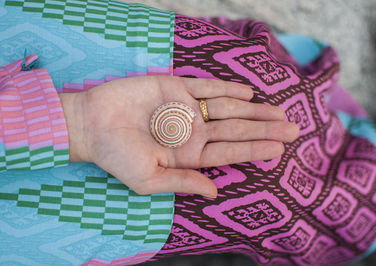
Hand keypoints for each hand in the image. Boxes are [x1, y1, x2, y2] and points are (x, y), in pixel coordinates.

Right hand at [59, 76, 298, 197]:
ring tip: (279, 112)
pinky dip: (227, 88)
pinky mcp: (175, 88)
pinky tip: (248, 93)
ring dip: (254, 110)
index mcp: (188, 155)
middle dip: (264, 129)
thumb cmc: (116, 156)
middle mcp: (192, 132)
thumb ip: (183, 182)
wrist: (91, 124)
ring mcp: (185, 109)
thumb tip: (216, 190)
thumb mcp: (148, 179)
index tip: (279, 150)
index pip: (229, 153)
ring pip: (227, 108)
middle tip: (293, 130)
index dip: (254, 150)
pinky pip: (206, 87)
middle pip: (235, 129)